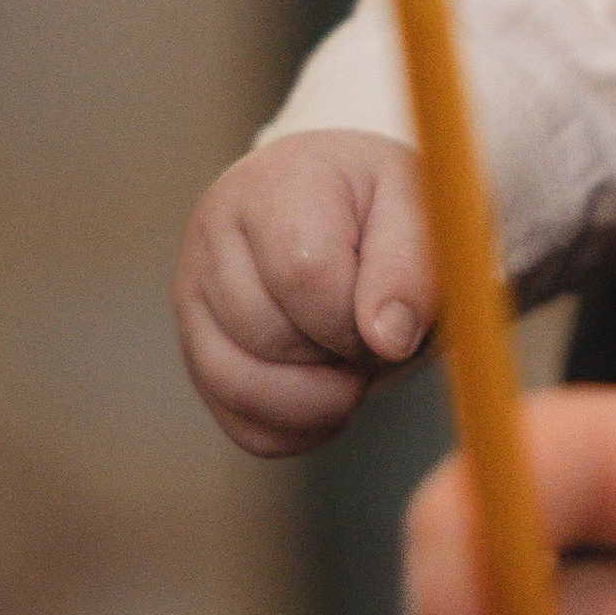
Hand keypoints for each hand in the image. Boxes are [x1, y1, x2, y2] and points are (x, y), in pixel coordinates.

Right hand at [173, 128, 430, 455]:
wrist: (349, 202)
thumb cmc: (388, 208)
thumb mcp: (421, 214)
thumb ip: (410, 269)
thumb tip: (387, 339)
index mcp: (277, 186)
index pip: (302, 276)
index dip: (357, 320)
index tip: (392, 317)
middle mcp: (215, 234)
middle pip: (267, 335)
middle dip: (338, 356)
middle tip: (374, 333)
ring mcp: (193, 294)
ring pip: (238, 385)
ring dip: (318, 398)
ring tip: (352, 361)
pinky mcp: (198, 349)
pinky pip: (241, 424)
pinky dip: (298, 428)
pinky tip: (332, 391)